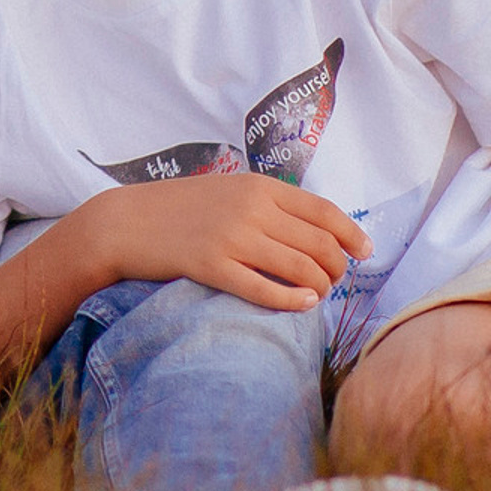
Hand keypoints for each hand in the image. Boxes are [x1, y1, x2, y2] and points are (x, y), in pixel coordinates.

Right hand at [88, 172, 373, 312]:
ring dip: (321, 287)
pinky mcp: (213, 267)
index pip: (324, 211)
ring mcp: (232, 238)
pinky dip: (293, 301)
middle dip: (338, 267)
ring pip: (301, 269)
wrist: (126, 222)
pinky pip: (266, 290)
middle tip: (334, 279)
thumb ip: (267, 202)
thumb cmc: (179, 208)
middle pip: (320, 244)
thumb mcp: (228, 190)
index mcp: (258, 186)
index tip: (364, 252)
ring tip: (318, 294)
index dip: (352, 234)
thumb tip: (315, 228)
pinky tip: (302, 304)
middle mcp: (250, 209)